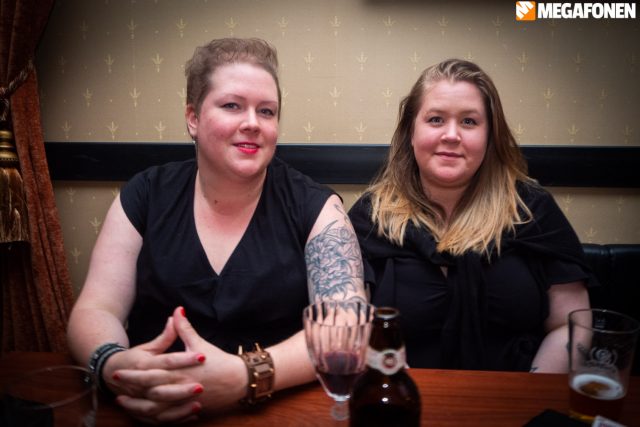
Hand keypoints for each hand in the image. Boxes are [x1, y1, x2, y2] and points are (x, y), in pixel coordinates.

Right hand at [106, 316, 205, 422]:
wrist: (109, 373)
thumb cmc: (133, 358)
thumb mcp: (149, 346)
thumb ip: (166, 335)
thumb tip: (178, 313)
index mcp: (144, 364)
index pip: (167, 361)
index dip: (185, 359)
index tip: (202, 356)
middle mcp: (141, 384)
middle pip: (163, 387)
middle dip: (182, 388)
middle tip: (202, 386)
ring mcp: (141, 399)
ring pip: (160, 407)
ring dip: (179, 407)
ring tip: (199, 403)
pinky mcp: (143, 411)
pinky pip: (160, 419)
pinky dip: (175, 418)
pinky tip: (193, 415)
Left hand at [114, 307, 246, 421]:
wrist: (238, 380)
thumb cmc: (218, 361)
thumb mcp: (199, 344)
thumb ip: (184, 329)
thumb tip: (177, 310)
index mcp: (180, 371)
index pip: (150, 374)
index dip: (132, 373)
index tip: (117, 371)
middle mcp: (179, 388)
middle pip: (148, 391)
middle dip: (130, 389)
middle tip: (114, 385)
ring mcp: (183, 402)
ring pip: (155, 409)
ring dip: (137, 406)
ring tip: (123, 402)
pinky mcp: (189, 411)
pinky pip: (167, 418)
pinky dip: (154, 417)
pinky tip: (144, 414)